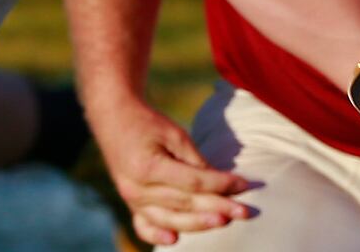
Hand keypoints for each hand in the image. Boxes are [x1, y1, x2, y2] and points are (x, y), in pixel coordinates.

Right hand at [92, 99, 250, 245]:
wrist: (114, 119)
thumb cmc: (148, 123)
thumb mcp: (174, 134)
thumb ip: (194, 161)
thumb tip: (219, 184)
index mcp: (148, 167)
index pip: (192, 182)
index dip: (221, 184)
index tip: (245, 184)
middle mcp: (137, 188)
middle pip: (184, 203)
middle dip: (218, 207)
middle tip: (245, 212)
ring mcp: (131, 199)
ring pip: (169, 219)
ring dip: (199, 223)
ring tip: (224, 221)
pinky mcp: (130, 204)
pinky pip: (144, 226)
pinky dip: (157, 236)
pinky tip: (174, 240)